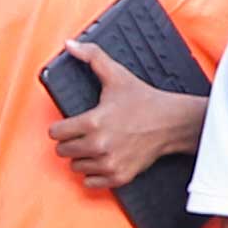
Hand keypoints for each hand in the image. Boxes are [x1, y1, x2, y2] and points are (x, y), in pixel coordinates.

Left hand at [40, 35, 205, 192]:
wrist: (171, 123)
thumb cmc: (143, 99)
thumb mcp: (116, 75)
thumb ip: (91, 57)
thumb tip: (70, 44)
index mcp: (93, 122)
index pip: (56, 133)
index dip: (61, 127)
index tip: (70, 124)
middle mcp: (99, 145)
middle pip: (63, 151)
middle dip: (69, 141)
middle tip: (82, 133)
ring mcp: (109, 163)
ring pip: (76, 167)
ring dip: (80, 157)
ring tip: (93, 145)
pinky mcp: (120, 177)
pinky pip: (90, 183)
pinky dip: (93, 174)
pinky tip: (100, 160)